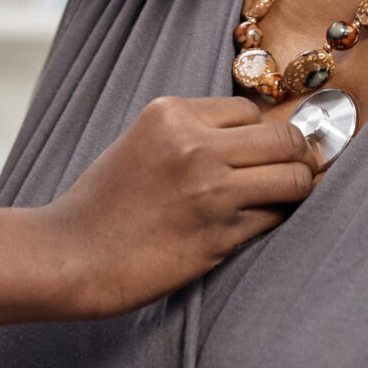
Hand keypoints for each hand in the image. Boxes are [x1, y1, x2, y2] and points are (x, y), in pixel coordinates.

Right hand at [0, 96, 317, 330]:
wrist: (71, 255)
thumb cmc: (103, 203)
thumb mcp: (141, 142)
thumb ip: (191, 132)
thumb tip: (252, 134)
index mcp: (171, 114)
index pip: (250, 111)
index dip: (260, 132)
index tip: (263, 149)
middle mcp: (195, 146)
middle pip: (284, 138)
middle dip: (296, 154)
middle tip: (296, 168)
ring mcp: (210, 191)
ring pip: (293, 178)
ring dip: (296, 188)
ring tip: (284, 196)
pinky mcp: (219, 235)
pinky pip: (273, 218)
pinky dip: (273, 220)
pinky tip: (254, 223)